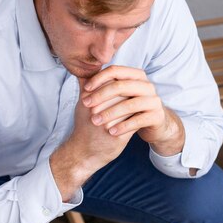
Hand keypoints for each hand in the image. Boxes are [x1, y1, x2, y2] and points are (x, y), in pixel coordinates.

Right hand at [49, 78, 132, 200]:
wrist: (84, 153)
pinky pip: (133, 123)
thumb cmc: (84, 126)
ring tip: (140, 103)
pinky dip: (138, 119)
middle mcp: (96, 111)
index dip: (120, 82)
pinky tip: (140, 116)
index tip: (126, 83)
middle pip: (121, 94)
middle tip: (137, 92)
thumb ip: (86, 86)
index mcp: (89, 101)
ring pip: (129, 107)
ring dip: (136, 104)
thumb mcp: (82, 104)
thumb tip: (88, 69)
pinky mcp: (117, 137)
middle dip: (130, 92)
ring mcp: (107, 124)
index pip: (110, 83)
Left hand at [83, 66, 184, 155]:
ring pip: (129, 104)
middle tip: (85, 105)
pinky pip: (138, 120)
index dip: (98, 79)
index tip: (85, 89)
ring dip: (110, 113)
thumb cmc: (128, 108)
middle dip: (101, 96)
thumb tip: (80, 72)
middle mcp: (147, 85)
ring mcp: (154, 100)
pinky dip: (123, 126)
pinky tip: (111, 132)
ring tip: (96, 121)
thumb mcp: (115, 95)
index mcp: (136, 75)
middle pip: (121, 86)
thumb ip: (100, 84)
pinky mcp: (157, 116)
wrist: (151, 124)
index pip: (115, 71)